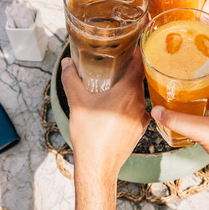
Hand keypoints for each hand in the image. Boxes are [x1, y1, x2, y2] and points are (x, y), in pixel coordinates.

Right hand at [62, 47, 149, 172]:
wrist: (97, 166)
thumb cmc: (89, 134)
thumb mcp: (77, 102)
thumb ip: (71, 79)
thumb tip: (67, 64)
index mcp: (128, 92)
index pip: (139, 64)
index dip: (136, 52)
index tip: (132, 44)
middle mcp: (139, 103)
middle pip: (139, 79)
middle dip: (129, 70)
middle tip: (119, 62)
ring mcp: (141, 118)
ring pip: (138, 95)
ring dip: (128, 89)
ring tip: (114, 84)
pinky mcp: (140, 129)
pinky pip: (136, 110)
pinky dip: (128, 105)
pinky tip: (115, 107)